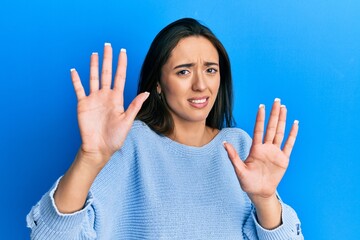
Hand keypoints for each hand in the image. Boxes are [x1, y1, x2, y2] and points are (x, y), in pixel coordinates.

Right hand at [70, 43, 148, 167]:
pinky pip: (79, 89)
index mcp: (117, 99)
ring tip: (94, 54)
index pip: (120, 77)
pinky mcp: (83, 104)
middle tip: (108, 45)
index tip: (123, 51)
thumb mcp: (127, 121)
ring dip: (93, 66)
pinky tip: (74, 70)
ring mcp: (93, 99)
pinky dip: (76, 80)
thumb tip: (146, 92)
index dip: (121, 64)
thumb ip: (135, 105)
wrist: (99, 148)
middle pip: (106, 73)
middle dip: (108, 59)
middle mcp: (105, 96)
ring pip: (93, 78)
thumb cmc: (115, 137)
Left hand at [223, 99, 298, 203]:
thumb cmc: (247, 182)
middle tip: (277, 100)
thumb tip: (224, 143)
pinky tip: (295, 124)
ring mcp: (275, 152)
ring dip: (282, 120)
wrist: (259, 193)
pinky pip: (289, 145)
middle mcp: (266, 148)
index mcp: (256, 149)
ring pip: (280, 133)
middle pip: (271, 127)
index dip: (260, 118)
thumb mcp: (239, 170)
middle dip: (274, 114)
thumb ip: (233, 156)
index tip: (261, 106)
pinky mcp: (283, 159)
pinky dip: (292, 135)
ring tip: (284, 108)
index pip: (259, 130)